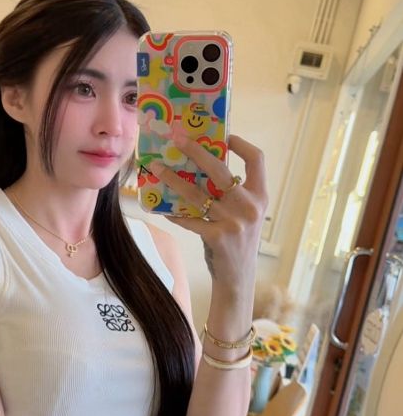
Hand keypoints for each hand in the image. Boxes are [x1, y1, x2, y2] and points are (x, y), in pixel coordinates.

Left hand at [149, 134, 266, 294]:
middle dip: (196, 151)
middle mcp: (249, 207)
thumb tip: (200, 167)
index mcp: (260, 197)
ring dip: (172, 179)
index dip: (241, 145)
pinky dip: (174, 212)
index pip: (257, 160)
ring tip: (156, 168)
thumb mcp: (244, 215)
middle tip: (177, 140)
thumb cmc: (237, 241)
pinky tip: (162, 206)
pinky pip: (189, 218)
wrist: (238, 278)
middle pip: (220, 170)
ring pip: (197, 193)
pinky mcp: (217, 237)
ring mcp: (234, 222)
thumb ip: (232, 194)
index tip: (225, 136)